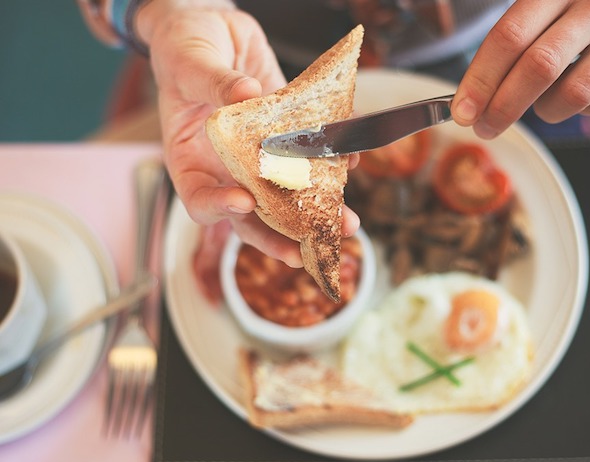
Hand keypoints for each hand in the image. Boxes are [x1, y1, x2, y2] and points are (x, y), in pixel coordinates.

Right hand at [136, 1, 358, 266]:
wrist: (211, 28)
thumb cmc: (183, 46)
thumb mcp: (189, 61)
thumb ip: (213, 82)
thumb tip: (245, 95)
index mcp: (190, 159)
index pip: (199, 199)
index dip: (220, 209)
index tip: (244, 202)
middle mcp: (225, 166)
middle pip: (251, 214)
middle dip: (282, 234)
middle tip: (310, 249)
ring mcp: (257, 155)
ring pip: (286, 193)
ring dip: (317, 210)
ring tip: (346, 221)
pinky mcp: (284, 136)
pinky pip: (307, 155)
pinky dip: (330, 162)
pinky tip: (350, 162)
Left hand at [452, 0, 589, 138]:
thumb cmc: (580, 0)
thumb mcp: (544, 0)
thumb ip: (511, 38)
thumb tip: (470, 98)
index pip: (510, 37)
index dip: (481, 79)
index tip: (462, 111)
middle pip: (539, 68)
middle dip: (503, 107)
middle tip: (484, 127)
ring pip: (574, 95)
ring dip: (545, 111)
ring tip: (539, 101)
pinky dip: (580, 109)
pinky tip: (575, 89)